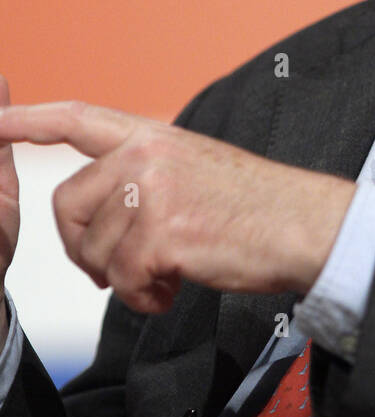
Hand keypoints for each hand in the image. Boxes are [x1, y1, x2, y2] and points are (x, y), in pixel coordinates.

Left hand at [0, 100, 355, 315]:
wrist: (304, 225)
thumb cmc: (259, 205)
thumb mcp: (196, 167)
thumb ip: (146, 174)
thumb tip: (103, 215)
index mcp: (154, 136)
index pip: (77, 118)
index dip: (28, 119)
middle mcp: (148, 155)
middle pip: (69, 205)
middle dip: (83, 248)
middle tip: (118, 270)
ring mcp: (155, 191)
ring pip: (96, 251)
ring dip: (125, 280)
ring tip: (165, 278)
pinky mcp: (164, 233)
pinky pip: (124, 279)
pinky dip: (144, 298)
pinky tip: (172, 291)